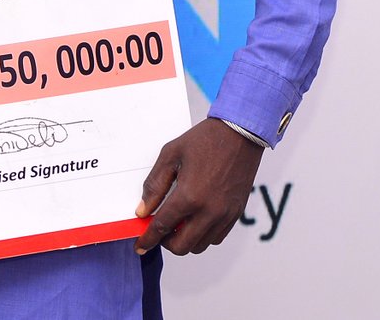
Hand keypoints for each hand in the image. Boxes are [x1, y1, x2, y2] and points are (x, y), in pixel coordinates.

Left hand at [134, 118, 263, 254]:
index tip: (140, 246)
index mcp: (189, 196)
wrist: (239, 134)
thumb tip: (142, 210)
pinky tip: (194, 221)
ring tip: (175, 224)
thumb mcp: (170, 155)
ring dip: (185, 241)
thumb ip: (154, 185)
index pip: (162, 227)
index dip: (148, 240)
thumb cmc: (203, 141)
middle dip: (165, 243)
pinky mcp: (236, 213)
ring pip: (200, 246)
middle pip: (182, 246)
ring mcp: (225, 215)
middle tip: (158, 231)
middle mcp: (209, 211)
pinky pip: (217, 237)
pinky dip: (202, 236)